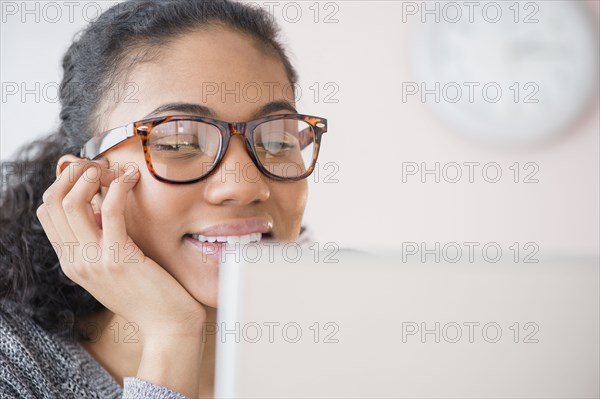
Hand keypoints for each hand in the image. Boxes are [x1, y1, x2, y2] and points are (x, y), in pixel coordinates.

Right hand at [36, 158, 205, 342]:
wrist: (166, 327)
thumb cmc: (147, 294)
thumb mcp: (113, 267)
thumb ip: (100, 241)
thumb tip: (102, 206)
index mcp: (71, 262)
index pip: (47, 212)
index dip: (65, 184)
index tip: (91, 173)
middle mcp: (75, 261)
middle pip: (52, 202)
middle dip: (73, 174)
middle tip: (101, 166)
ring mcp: (93, 260)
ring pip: (71, 202)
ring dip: (91, 176)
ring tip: (114, 169)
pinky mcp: (119, 258)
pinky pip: (111, 210)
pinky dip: (119, 187)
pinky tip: (132, 178)